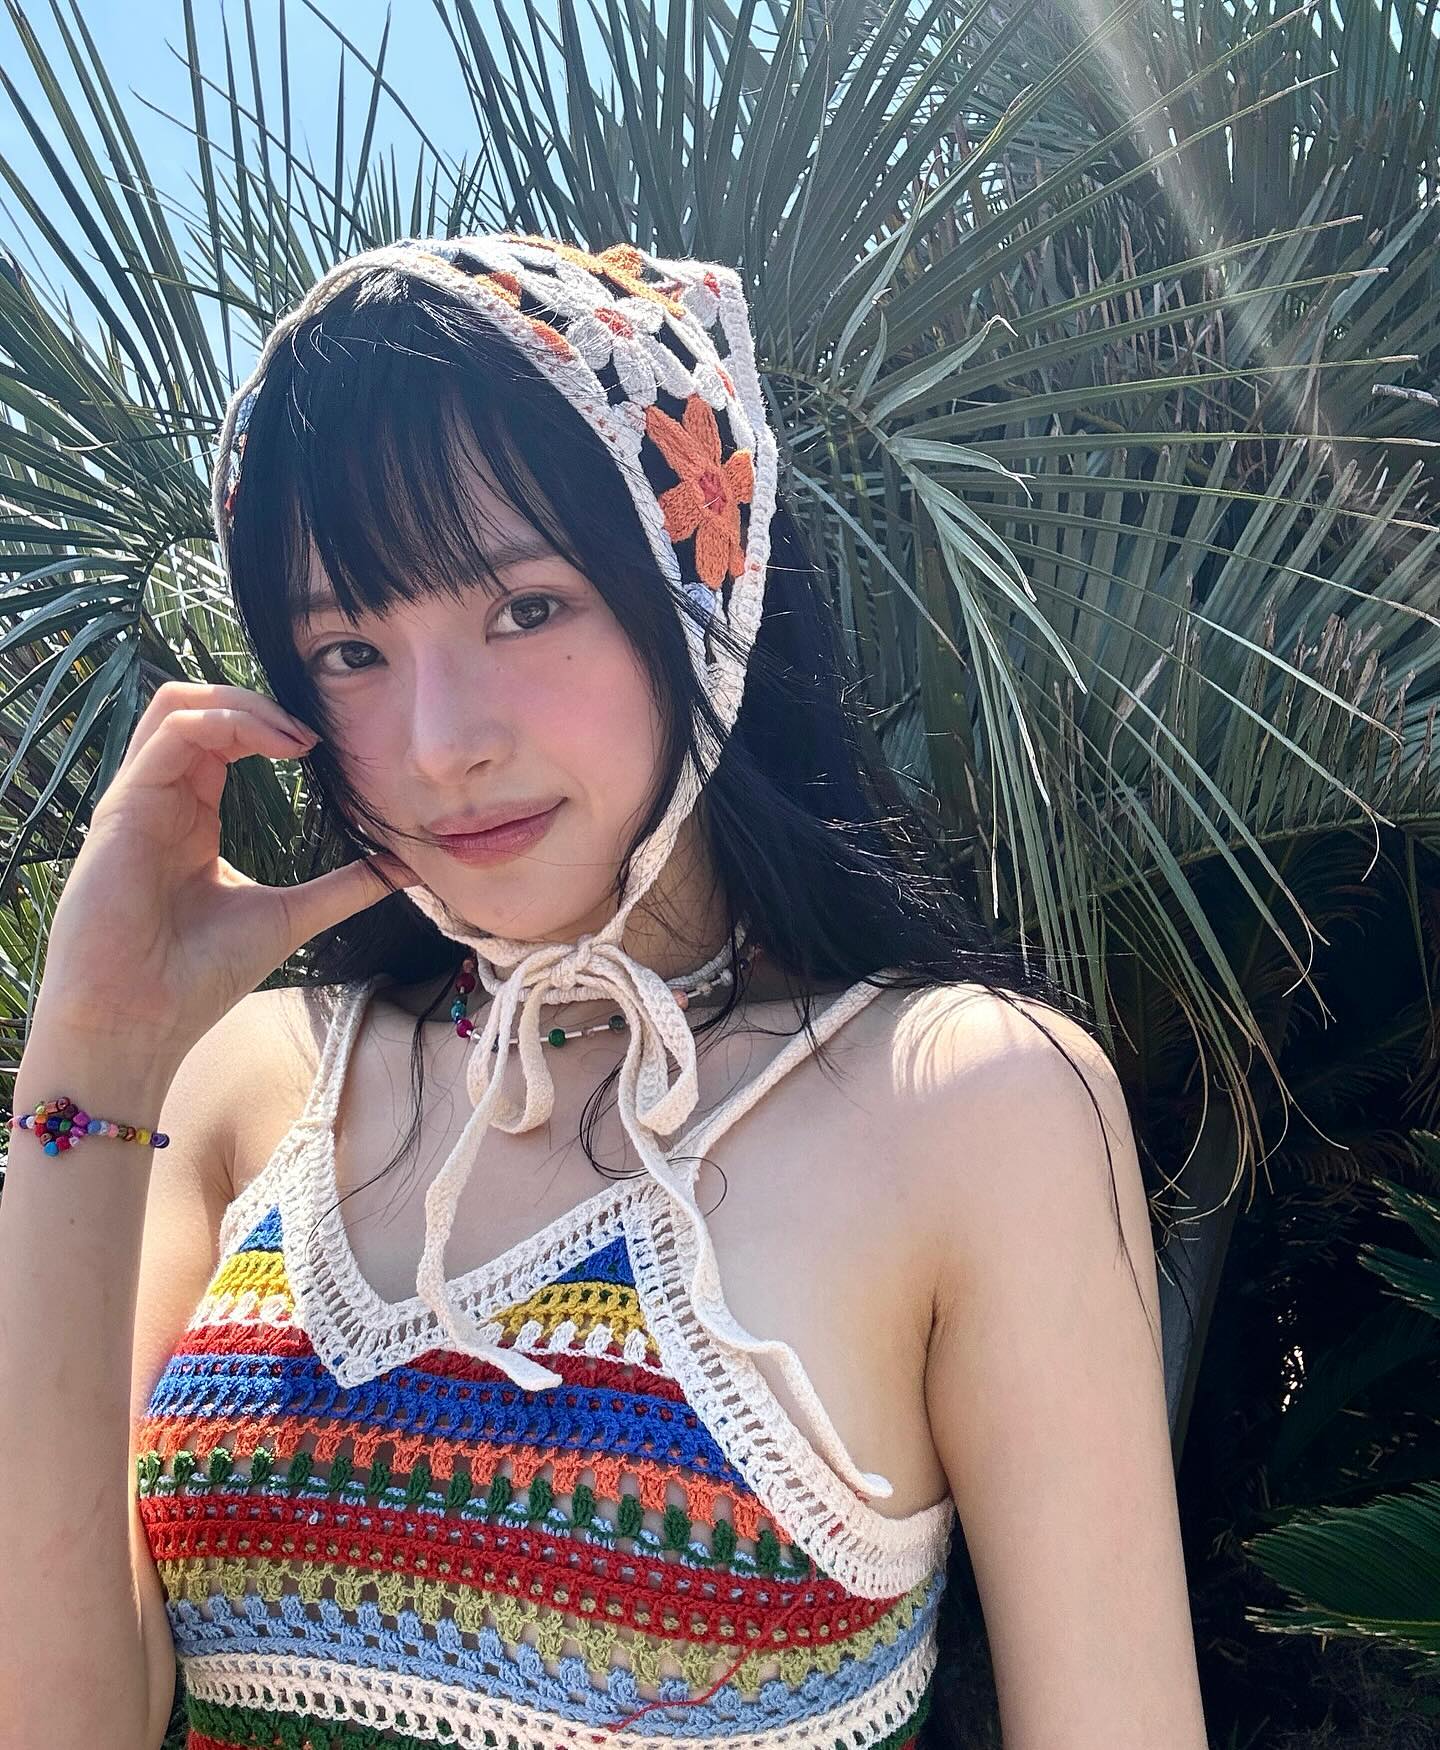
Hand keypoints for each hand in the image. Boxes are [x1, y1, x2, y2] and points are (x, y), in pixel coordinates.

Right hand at [32, 680, 417, 1062]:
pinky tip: (274, 747)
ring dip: (242, 703)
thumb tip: (406, 867)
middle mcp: (161, 799)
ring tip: (296, 737)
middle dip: (258, 703)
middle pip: (197, 706)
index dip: (272, 726)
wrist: (141, 1024)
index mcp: (191, 817)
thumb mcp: (291, 916)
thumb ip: (345, 886)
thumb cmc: (198, 978)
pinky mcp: (124, 806)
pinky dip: (225, 722)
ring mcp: (138, 799)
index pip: (222, 737)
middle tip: (314, 735)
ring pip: (177, 704)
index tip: (325, 749)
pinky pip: (170, 732)